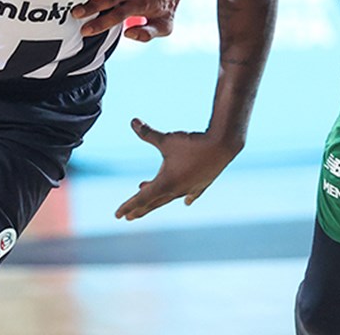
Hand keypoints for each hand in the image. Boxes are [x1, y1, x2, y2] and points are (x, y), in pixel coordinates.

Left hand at [114, 118, 241, 220]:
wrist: (222, 145)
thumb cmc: (192, 143)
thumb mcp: (166, 139)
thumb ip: (148, 133)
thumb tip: (132, 121)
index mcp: (165, 183)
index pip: (141, 199)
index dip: (128, 206)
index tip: (117, 215)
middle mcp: (177, 190)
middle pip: (154, 203)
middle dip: (140, 209)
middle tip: (128, 217)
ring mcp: (190, 189)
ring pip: (170, 198)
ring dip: (157, 198)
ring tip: (147, 193)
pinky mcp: (202, 184)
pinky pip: (191, 195)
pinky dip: (185, 198)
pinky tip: (186, 202)